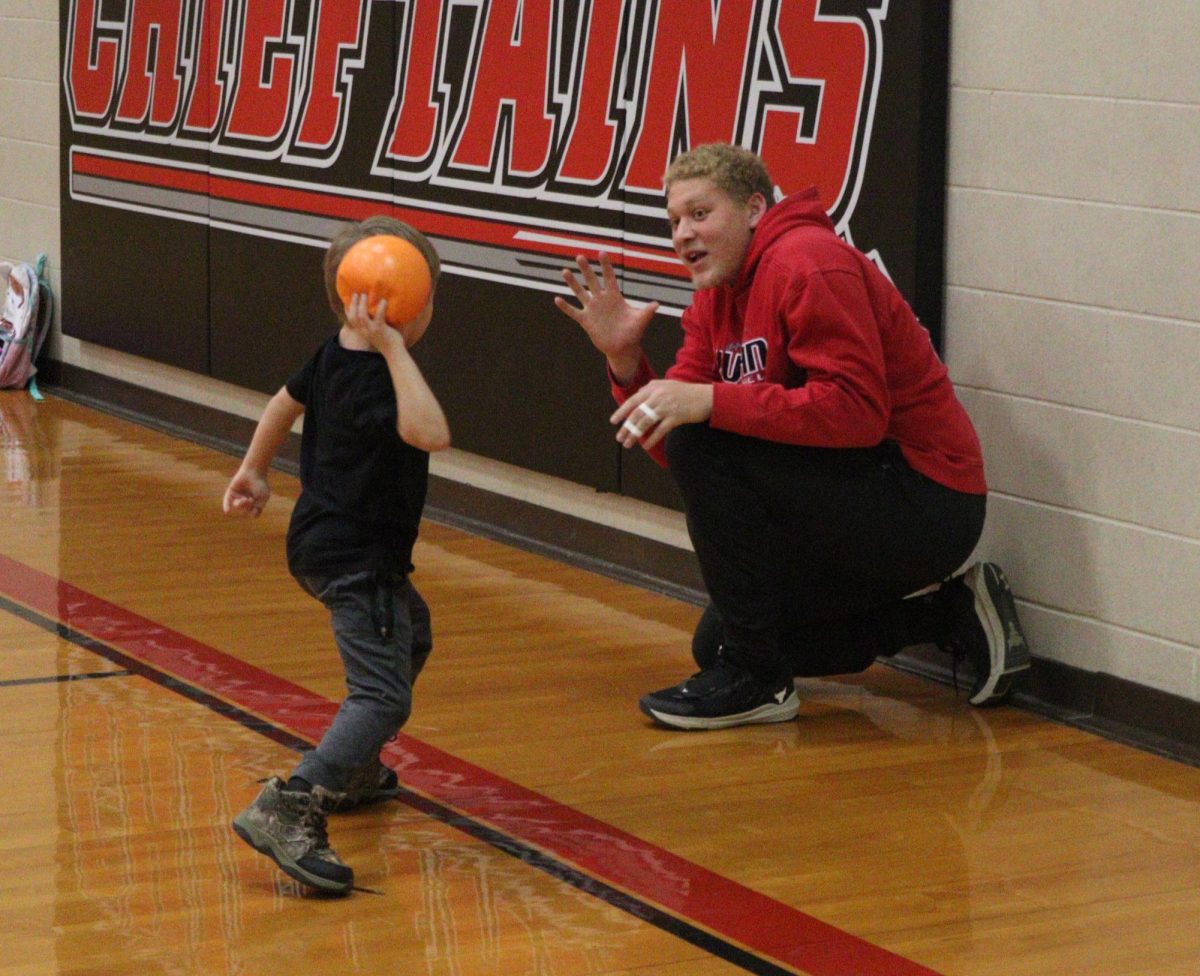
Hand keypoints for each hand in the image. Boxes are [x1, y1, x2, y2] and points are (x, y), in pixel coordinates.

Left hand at [223, 469, 269, 517]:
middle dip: (247, 507)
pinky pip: (227, 501)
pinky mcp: (231, 492)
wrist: (254, 471)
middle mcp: (246, 501)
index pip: (253, 514)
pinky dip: (227, 506)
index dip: (254, 513)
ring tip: (245, 499)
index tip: (257, 508)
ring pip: (237, 506)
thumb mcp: (263, 497)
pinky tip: (227, 511)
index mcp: (254, 503)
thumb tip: (251, 515)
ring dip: (241, 505)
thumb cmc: (261, 484)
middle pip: (245, 511)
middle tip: (250, 500)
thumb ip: (259, 507)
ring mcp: (238, 497)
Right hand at [344, 293, 405, 351]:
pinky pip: (379, 316)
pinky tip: (384, 301)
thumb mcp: (375, 333)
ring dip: (362, 304)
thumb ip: (372, 324)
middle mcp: (364, 331)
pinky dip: (381, 307)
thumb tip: (374, 312)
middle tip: (356, 294)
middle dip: (353, 304)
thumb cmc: (387, 341)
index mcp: (362, 332)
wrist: (394, 353)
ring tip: (365, 294)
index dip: (347, 310)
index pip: (350, 320)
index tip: (346, 301)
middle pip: (353, 316)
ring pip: (361, 315)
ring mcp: (371, 330)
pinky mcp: (380, 329)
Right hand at [554, 252, 658, 378]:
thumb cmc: (633, 332)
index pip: (609, 278)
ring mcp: (592, 309)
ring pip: (581, 293)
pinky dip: (566, 307)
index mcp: (615, 297)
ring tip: (565, 271)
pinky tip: (557, 299)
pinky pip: (574, 312)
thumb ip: (647, 311)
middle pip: (592, 281)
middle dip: (586, 270)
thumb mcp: (640, 321)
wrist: (623, 347)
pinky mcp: (586, 321)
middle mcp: (602, 300)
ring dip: (573, 283)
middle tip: (580, 256)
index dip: (606, 266)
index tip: (602, 253)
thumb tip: (657, 304)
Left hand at [610, 380, 712, 450]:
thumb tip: (638, 395)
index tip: (614, 421)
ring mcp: (667, 406)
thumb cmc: (687, 393)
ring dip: (635, 434)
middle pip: (637, 413)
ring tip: (628, 444)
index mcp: (654, 387)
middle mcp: (658, 396)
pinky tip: (645, 446)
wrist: (707, 397)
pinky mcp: (676, 416)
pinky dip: (651, 439)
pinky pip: (659, 430)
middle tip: (619, 438)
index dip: (622, 411)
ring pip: (645, 422)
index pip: (633, 400)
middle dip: (626, 427)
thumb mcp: (668, 386)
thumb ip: (652, 389)